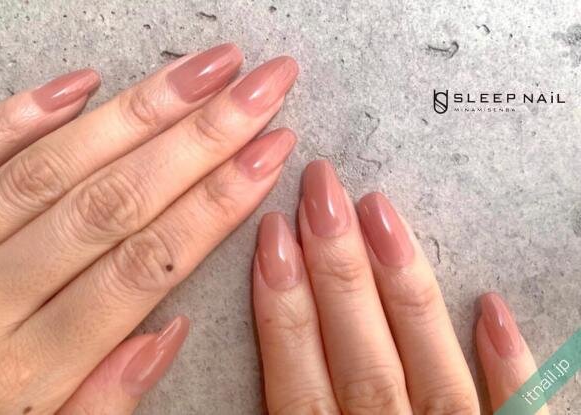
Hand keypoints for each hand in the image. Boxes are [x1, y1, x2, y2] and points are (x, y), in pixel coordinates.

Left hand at [0, 43, 297, 413]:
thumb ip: (106, 402)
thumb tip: (169, 333)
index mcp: (28, 368)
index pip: (148, 262)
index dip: (218, 202)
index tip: (270, 152)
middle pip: (117, 200)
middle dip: (202, 137)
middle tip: (260, 86)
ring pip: (58, 166)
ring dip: (141, 110)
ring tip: (206, 70)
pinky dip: (25, 114)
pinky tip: (84, 81)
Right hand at [253, 160, 548, 413]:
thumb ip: (292, 414)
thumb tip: (279, 343)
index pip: (298, 383)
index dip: (283, 307)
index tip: (273, 234)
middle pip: (362, 361)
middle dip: (337, 270)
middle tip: (322, 191)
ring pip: (431, 370)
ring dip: (403, 290)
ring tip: (381, 211)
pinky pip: (517, 412)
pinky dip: (507, 364)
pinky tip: (491, 305)